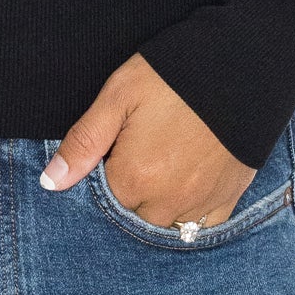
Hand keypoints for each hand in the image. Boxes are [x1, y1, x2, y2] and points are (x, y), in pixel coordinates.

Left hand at [40, 53, 257, 227]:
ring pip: (162, 226)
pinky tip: (185, 186)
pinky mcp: (227, 202)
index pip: (100, 200)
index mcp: (133, 178)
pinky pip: (199, 229)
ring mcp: (198, 206)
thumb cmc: (175, 75)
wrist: (243, 65)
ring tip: (162, 164)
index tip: (113, 149)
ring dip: (155, 206)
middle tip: (141, 151)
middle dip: (128, 191)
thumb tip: (51, 183)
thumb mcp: (119, 95)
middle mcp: (165, 203)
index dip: (103, 173)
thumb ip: (84, 142)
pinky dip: (187, 216)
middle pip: (131, 216)